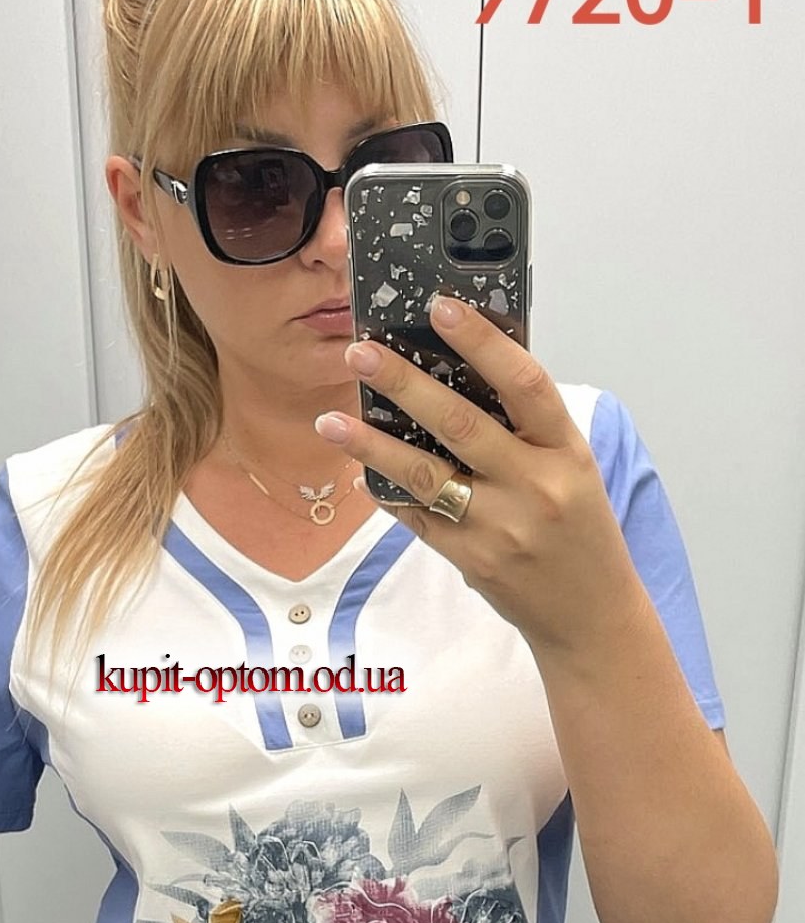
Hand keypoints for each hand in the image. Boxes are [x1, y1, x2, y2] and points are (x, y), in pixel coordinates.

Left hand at [316, 294, 649, 656]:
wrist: (590, 616)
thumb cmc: (580, 530)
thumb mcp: (572, 469)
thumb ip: (527, 427)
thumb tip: (460, 370)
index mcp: (566, 451)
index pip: (524, 383)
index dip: (482, 341)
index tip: (440, 306)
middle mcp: (534, 486)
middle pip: (460, 424)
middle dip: (403, 383)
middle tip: (359, 353)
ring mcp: (500, 527)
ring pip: (425, 475)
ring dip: (371, 445)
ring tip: (330, 422)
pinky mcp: (470, 560)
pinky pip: (417, 517)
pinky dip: (386, 490)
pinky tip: (358, 469)